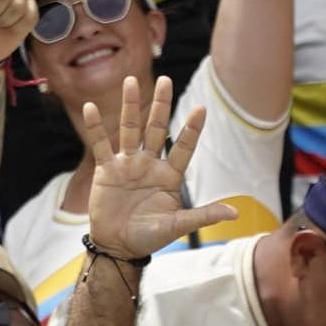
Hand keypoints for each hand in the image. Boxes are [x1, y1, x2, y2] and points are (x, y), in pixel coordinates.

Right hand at [83, 74, 226, 262]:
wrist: (118, 246)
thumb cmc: (149, 237)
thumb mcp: (178, 226)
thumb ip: (203, 215)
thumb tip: (235, 214)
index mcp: (169, 176)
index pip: (183, 147)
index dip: (191, 129)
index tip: (201, 109)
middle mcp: (150, 165)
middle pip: (156, 128)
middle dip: (161, 105)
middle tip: (165, 80)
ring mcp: (127, 164)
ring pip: (129, 129)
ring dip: (129, 106)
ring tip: (130, 81)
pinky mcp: (106, 170)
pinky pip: (100, 144)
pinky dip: (96, 127)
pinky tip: (91, 107)